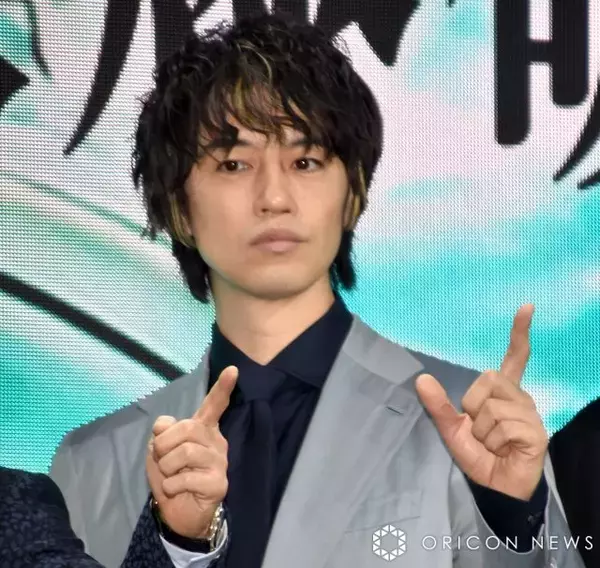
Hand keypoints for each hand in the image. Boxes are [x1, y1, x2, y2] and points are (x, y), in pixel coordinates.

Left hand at [146, 365, 237, 538]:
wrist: (179, 514)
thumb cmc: (171, 476)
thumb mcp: (159, 451)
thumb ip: (163, 433)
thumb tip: (164, 424)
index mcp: (204, 429)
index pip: (214, 405)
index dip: (222, 387)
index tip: (233, 369)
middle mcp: (216, 441)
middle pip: (188, 427)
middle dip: (165, 443)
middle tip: (162, 459)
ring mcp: (220, 462)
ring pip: (186, 452)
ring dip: (167, 467)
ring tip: (170, 476)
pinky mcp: (219, 483)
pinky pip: (186, 478)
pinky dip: (171, 486)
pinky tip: (177, 490)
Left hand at [415, 305, 547, 500]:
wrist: (493, 485)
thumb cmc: (477, 454)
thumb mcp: (450, 428)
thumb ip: (437, 404)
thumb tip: (421, 378)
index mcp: (501, 392)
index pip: (513, 357)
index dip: (519, 333)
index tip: (526, 307)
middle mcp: (519, 397)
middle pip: (487, 378)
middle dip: (473, 405)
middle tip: (480, 427)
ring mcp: (529, 413)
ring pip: (492, 405)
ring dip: (482, 429)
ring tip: (492, 442)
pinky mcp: (536, 431)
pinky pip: (503, 424)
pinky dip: (494, 441)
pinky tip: (504, 449)